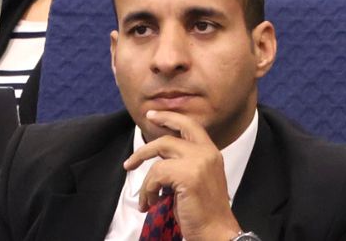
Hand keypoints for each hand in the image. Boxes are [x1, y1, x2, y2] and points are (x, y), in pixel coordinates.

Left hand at [123, 110, 241, 240]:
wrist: (216, 230)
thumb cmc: (204, 211)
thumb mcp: (198, 180)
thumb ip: (186, 165)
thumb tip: (161, 161)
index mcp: (211, 152)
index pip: (190, 125)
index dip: (170, 118)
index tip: (153, 115)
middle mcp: (207, 152)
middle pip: (169, 137)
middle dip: (145, 147)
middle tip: (129, 163)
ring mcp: (198, 162)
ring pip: (159, 156)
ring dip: (145, 180)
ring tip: (145, 199)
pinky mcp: (188, 175)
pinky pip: (155, 175)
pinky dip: (148, 191)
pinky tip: (152, 203)